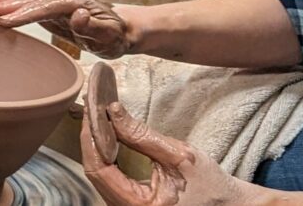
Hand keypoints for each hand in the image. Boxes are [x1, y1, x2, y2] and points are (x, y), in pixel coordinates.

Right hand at [0, 0, 134, 58]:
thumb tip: (79, 14)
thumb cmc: (116, 36)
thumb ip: (93, 27)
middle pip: (29, 0)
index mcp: (74, 2)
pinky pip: (25, 1)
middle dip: (5, 3)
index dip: (23, 15)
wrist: (121, 29)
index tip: (4, 21)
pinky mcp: (49, 5)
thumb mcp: (109, 36)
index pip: (44, 9)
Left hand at [82, 101, 256, 205]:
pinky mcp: (129, 203)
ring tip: (97, 117)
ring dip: (97, 145)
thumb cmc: (211, 186)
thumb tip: (112, 111)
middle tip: (93, 107)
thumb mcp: (180, 156)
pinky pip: (109, 178)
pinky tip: (106, 136)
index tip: (92, 110)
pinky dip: (106, 155)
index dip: (92, 137)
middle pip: (95, 172)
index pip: (99, 169)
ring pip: (99, 174)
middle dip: (92, 137)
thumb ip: (142, 135)